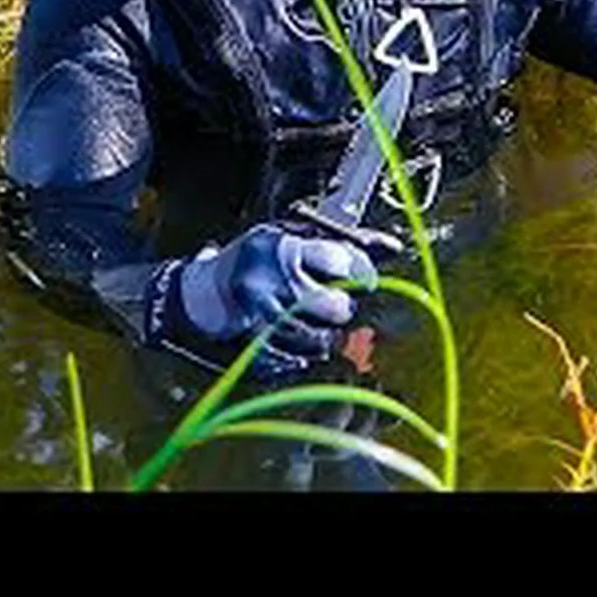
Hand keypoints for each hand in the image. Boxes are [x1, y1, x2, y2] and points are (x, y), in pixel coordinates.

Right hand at [170, 222, 377, 371]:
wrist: (204, 289)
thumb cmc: (258, 260)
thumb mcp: (295, 238)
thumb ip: (343, 244)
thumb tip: (392, 248)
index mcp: (284, 246)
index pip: (338, 261)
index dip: (360, 274)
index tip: (364, 281)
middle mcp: (271, 277)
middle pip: (332, 305)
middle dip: (343, 310)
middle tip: (340, 306)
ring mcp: (259, 311)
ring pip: (316, 338)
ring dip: (326, 337)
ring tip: (322, 329)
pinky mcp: (251, 339)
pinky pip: (289, 358)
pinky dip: (300, 357)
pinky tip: (302, 350)